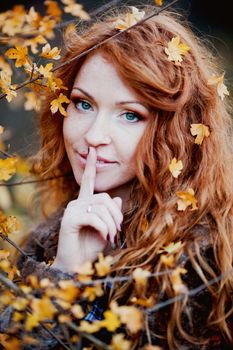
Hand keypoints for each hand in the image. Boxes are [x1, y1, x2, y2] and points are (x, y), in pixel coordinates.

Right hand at [51, 147, 122, 272]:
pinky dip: (104, 228)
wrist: (77, 267)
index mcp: (85, 203)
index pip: (88, 181)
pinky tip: (105, 237)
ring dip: (111, 224)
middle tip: (117, 231)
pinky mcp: (69, 219)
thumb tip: (118, 199)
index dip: (91, 166)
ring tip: (111, 236)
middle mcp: (77, 203)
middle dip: (116, 215)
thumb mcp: (107, 228)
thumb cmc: (91, 247)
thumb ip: (111, 213)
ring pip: (101, 207)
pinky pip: (93, 217)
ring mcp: (72, 210)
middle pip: (104, 197)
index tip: (93, 151)